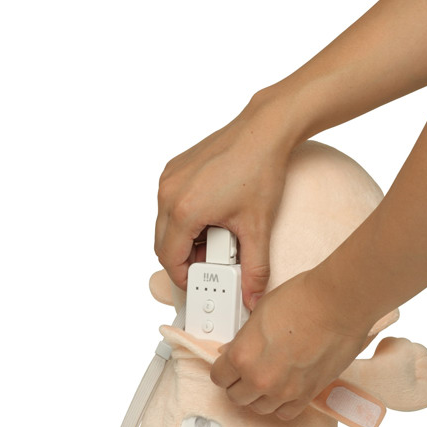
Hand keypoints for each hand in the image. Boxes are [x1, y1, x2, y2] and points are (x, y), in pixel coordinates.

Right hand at [154, 95, 290, 308]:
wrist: (264, 130)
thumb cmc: (260, 170)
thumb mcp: (258, 226)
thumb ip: (255, 268)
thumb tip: (252, 296)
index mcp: (184, 210)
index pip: (170, 259)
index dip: (184, 278)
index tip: (201, 283)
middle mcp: (169, 193)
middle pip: (163, 244)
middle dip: (184, 260)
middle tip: (212, 264)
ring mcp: (169, 178)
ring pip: (165, 224)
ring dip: (185, 238)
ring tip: (218, 238)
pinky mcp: (175, 168)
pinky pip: (170, 204)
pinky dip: (185, 217)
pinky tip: (214, 216)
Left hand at [210, 269, 370, 420]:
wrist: (337, 304)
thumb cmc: (302, 300)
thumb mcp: (259, 313)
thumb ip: (244, 339)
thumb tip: (235, 350)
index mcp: (243, 355)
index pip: (219, 377)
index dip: (224, 369)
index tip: (228, 367)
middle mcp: (261, 378)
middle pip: (236, 396)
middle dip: (239, 383)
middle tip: (246, 372)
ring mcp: (284, 390)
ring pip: (259, 408)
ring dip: (259, 396)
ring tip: (267, 380)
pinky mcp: (307, 395)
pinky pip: (285, 413)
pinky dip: (282, 404)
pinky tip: (284, 390)